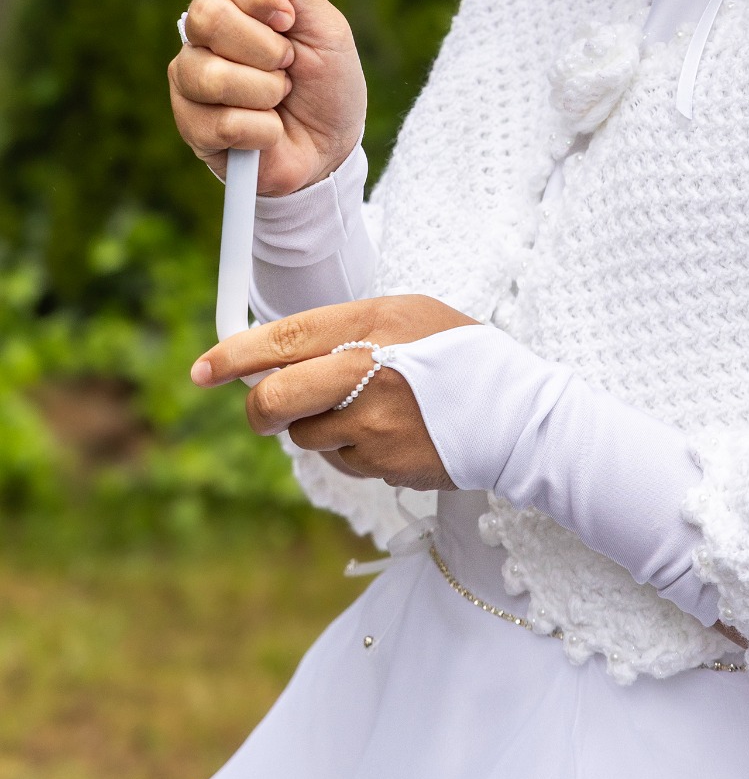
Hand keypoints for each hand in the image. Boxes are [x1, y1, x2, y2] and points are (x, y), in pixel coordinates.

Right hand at [168, 0, 365, 194]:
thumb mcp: (327, 32)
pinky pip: (219, 121)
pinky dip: (261, 130)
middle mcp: (206, 33)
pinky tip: (268, 131)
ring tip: (279, 100)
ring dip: (265, 93)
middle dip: (264, 47)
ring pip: (209, 72)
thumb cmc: (330, 86)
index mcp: (240, 0)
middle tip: (288, 65)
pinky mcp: (191, 125)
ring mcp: (191, 78)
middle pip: (207, 13)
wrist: (331, 151)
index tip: (287, 18)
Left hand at [192, 296, 474, 490]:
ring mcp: (373, 424)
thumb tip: (282, 352)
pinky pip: (340, 460)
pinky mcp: (382, 463)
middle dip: (258, 408)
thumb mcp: (408, 316)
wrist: (516, 413)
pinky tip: (386, 433)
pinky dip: (350, 449)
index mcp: (371, 324)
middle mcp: (367, 373)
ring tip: (361, 410)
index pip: (283, 338)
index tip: (203, 368)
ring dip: (315, 427)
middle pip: (275, 398)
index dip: (233, 355)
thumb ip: (347, 330)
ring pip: (304, 434)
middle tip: (263, 408)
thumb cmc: (459, 353)